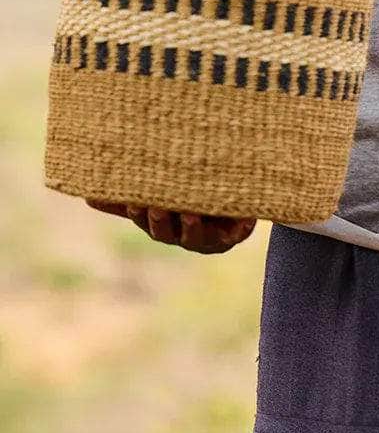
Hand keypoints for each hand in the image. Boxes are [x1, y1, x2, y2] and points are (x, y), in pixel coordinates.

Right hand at [85, 199, 256, 253]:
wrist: (237, 198)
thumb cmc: (191, 196)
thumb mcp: (163, 193)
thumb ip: (131, 196)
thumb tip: (87, 198)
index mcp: (162, 226)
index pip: (145, 221)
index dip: (140, 214)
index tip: (137, 202)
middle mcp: (182, 236)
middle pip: (167, 233)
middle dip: (161, 220)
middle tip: (157, 206)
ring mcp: (209, 239)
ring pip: (196, 237)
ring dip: (191, 227)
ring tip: (191, 214)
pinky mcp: (236, 235)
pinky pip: (234, 235)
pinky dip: (234, 228)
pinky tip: (236, 220)